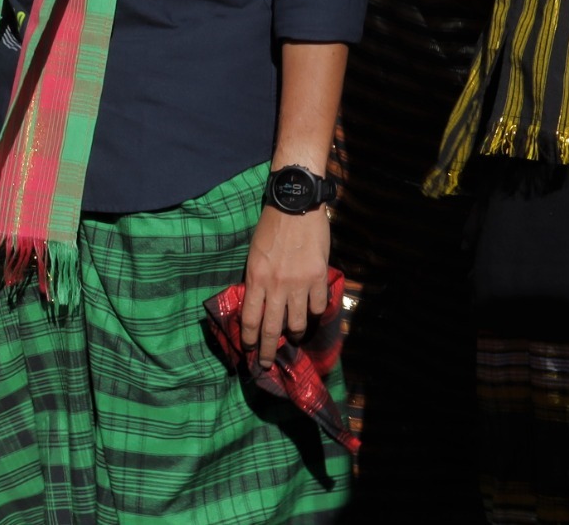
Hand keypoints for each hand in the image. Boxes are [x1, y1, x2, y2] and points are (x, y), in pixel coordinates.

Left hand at [240, 204, 330, 369]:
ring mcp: (299, 283)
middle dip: (267, 352)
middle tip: (266, 364)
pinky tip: (312, 312)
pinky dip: (315, 312)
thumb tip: (257, 304)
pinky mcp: (319, 277)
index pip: (250, 319)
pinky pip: (318, 306)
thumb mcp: (254, 254)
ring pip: (297, 323)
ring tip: (293, 335)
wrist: (295, 204)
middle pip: (271, 329)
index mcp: (255, 279)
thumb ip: (256, 280)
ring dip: (293, 334)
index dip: (249, 339)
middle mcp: (276, 286)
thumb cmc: (271, 227)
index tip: (250, 350)